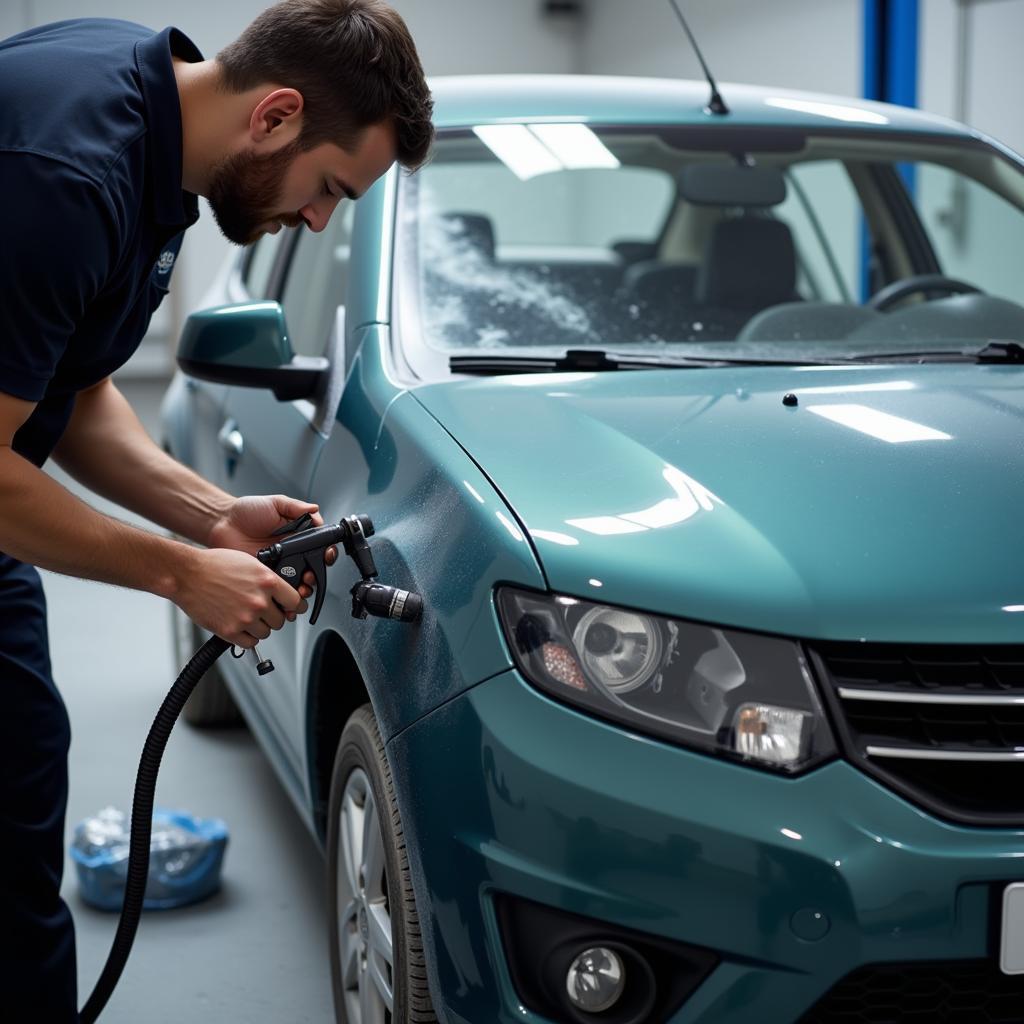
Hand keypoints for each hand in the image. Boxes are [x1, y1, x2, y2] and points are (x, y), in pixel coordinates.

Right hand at [174, 547, 304, 647]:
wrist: (187, 574)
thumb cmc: (214, 565)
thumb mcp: (250, 563)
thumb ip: (268, 579)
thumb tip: (281, 593)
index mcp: (268, 582)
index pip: (296, 602)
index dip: (294, 606)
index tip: (292, 608)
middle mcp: (259, 601)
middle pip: (281, 621)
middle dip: (273, 616)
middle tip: (261, 611)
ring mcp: (245, 618)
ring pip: (266, 633)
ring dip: (259, 627)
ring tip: (246, 616)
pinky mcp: (230, 631)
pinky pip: (250, 643)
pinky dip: (246, 637)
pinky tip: (240, 626)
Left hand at [207, 495, 337, 619]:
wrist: (221, 523)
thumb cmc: (246, 511)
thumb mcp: (274, 503)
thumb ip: (296, 506)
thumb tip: (315, 509)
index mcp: (297, 535)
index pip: (319, 546)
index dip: (327, 552)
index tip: (327, 555)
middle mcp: (291, 552)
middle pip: (312, 568)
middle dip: (316, 576)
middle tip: (310, 576)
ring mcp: (279, 566)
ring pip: (298, 582)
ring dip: (303, 589)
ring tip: (301, 589)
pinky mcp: (265, 577)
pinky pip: (278, 590)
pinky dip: (283, 596)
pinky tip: (285, 597)